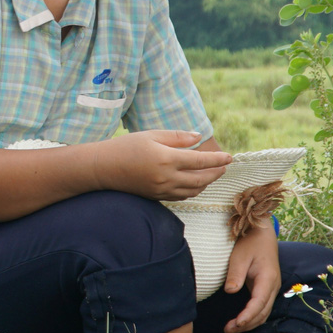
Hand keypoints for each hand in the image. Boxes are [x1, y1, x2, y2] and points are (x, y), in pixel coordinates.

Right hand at [96, 131, 231, 200]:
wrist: (104, 168)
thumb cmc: (126, 146)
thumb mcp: (152, 135)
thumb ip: (177, 137)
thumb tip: (198, 138)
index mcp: (167, 159)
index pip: (200, 161)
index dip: (217, 159)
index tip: (229, 157)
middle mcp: (167, 178)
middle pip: (201, 179)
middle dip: (216, 173)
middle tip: (224, 166)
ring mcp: (162, 190)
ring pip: (193, 190)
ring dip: (206, 183)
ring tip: (213, 174)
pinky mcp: (157, 197)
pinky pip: (182, 196)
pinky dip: (193, 190)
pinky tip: (196, 183)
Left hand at [223, 220, 279, 332]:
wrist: (261, 233)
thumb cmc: (250, 242)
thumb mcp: (239, 256)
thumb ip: (236, 274)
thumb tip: (230, 291)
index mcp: (268, 277)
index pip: (259, 302)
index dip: (249, 315)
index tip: (237, 323)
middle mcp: (273, 286)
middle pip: (263, 312)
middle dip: (247, 324)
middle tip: (227, 330)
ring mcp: (271, 288)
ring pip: (264, 313)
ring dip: (249, 323)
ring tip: (230, 328)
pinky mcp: (266, 289)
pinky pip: (262, 308)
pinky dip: (252, 317)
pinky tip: (240, 322)